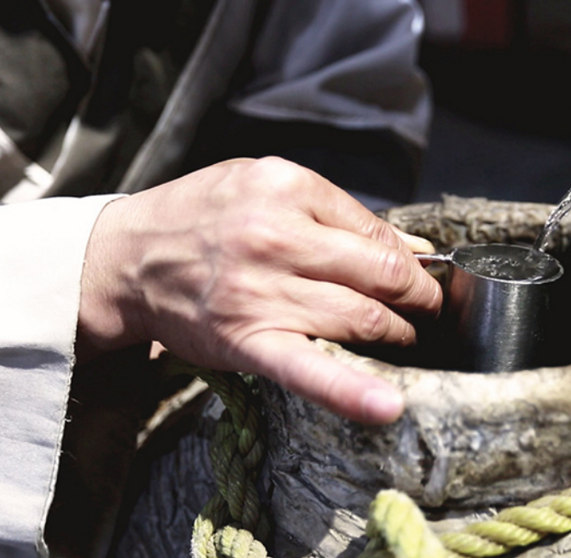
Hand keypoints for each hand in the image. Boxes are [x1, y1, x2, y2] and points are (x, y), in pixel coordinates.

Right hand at [77, 157, 441, 423]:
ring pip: (362, 317)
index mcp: (286, 187)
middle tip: (426, 309)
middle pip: (380, 274)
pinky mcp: (247, 340)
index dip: (409, 260)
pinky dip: (352, 390)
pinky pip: (309, 369)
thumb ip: (337, 212)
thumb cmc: (200, 217)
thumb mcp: (263, 185)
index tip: (417, 277)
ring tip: (403, 336)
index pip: (377, 232)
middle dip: (417, 297)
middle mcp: (276, 236)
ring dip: (398, 333)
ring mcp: (261, 291)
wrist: (123, 258)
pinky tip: (388, 406)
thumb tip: (412, 246)